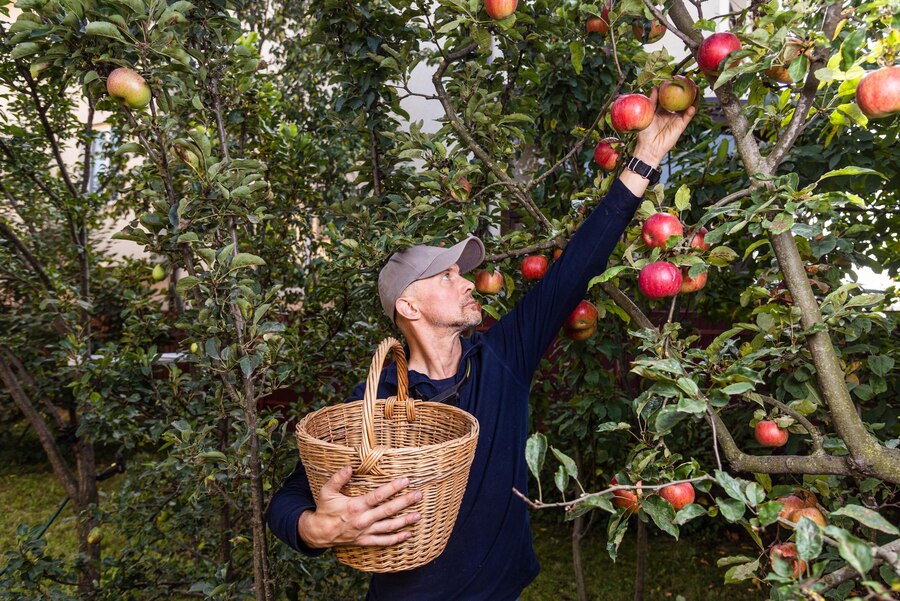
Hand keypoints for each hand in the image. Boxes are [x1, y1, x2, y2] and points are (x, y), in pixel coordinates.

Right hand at [298, 465, 421, 548]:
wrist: (319, 533)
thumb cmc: (325, 509)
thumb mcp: (327, 491)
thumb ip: (338, 478)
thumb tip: (349, 466)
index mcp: (356, 506)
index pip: (379, 495)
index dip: (393, 488)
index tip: (406, 480)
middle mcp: (363, 519)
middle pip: (388, 510)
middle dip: (405, 502)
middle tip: (418, 495)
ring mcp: (365, 532)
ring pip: (389, 527)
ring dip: (405, 521)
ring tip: (418, 515)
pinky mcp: (365, 540)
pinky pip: (383, 541)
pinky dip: (396, 539)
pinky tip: (408, 534)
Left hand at [632, 87, 697, 166]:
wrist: (648, 147)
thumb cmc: (645, 132)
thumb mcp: (647, 113)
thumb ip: (651, 100)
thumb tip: (654, 86)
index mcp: (662, 110)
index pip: (670, 96)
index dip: (674, 88)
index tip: (676, 77)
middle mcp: (671, 113)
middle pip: (681, 100)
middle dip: (687, 90)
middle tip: (690, 80)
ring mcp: (677, 119)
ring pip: (688, 106)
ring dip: (694, 98)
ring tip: (697, 89)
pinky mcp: (680, 126)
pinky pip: (687, 117)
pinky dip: (691, 111)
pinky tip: (692, 105)